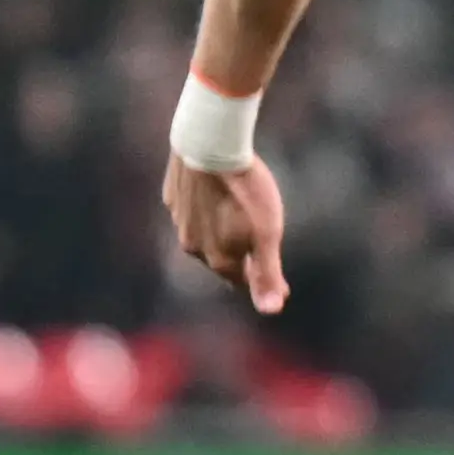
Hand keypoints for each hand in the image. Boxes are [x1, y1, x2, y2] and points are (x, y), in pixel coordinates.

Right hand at [164, 154, 289, 313]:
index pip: (243, 280)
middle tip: (258, 256)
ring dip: (220, 235)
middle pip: (221, 260)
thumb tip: (271, 310)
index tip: (280, 285)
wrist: (210, 144)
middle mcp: (193, 245)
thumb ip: (267, 274)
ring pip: (203, 235)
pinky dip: (205, 212)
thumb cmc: (245, 191)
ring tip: (237, 228)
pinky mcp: (173, 195)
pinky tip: (215, 201)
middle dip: (240, 261)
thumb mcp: (267, 234)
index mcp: (218, 258)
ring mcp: (179, 219)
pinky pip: (191, 211)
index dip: (262, 282)